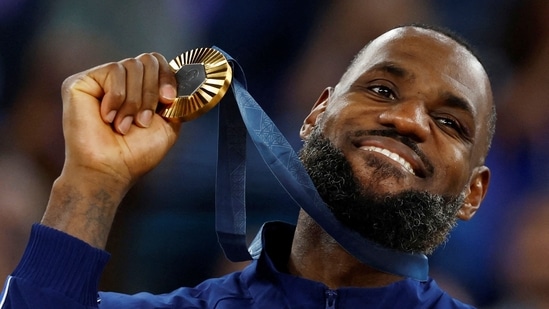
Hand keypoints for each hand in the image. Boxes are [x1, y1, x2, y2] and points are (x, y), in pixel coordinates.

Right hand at [42, 53, 180, 247]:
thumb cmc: (135, 154)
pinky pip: (113, 71)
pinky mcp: (80, 82)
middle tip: (142, 121)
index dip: (167, 77)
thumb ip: (175, 101)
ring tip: (124, 125)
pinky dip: (117, 97)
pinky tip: (107, 117)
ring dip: (134, 101)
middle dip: (151, 93)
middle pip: (147, 60)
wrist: (110, 170)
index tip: (168, 101)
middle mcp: (119, 82)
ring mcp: (99, 81)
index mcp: (139, 89)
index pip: (157, 62)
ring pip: (131, 65)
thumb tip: (184, 80)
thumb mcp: (168, 126)